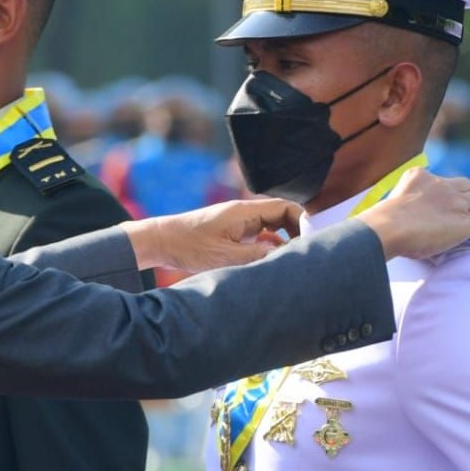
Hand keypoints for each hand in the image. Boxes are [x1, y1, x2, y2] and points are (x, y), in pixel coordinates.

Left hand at [122, 199, 301, 272]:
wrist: (160, 241)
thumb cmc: (188, 246)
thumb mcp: (225, 256)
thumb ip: (257, 257)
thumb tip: (285, 258)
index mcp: (245, 212)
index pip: (286, 208)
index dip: (303, 222)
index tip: (310, 242)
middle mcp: (245, 213)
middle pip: (283, 216)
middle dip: (297, 233)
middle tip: (303, 254)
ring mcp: (239, 222)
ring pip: (273, 227)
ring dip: (284, 241)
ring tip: (289, 261)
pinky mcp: (233, 232)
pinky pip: (260, 235)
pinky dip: (269, 246)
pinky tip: (269, 262)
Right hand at [359, 168, 469, 260]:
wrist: (389, 228)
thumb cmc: (383, 223)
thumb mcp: (391, 202)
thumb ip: (402, 202)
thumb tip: (399, 218)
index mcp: (420, 176)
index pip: (443, 180)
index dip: (449, 194)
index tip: (446, 208)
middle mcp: (441, 184)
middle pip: (466, 186)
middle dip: (466, 200)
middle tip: (462, 217)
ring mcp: (455, 202)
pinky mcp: (465, 220)